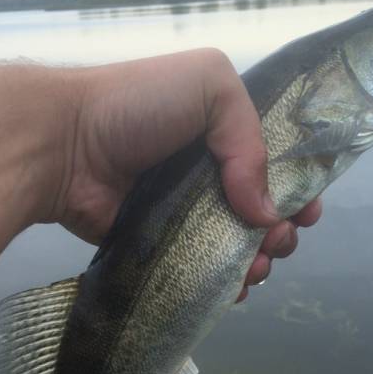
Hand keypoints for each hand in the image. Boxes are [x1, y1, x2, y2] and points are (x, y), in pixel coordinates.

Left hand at [54, 49, 321, 299]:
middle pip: (262, 212)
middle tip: (278, 240)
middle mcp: (208, 174)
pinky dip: (223, 284)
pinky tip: (234, 287)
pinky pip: (200, 271)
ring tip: (256, 266)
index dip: (298, 189)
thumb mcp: (210, 86)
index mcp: (223, 133)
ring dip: (257, 261)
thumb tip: (264, 212)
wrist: (65, 144)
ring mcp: (184, 214)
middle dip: (281, 231)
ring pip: (235, 247)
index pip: (276, 166)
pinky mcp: (161, 247)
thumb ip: (249, 141)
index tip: (307, 211)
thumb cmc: (137, 105)